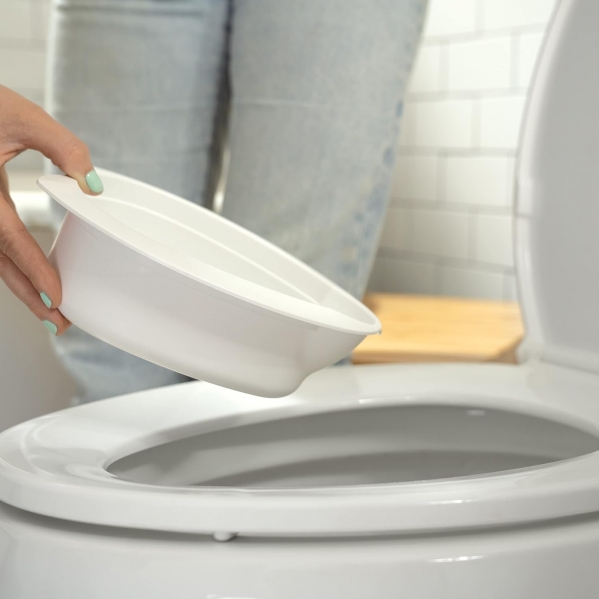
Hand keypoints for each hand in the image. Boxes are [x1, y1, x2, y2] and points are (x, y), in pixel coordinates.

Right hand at [0, 85, 102, 334]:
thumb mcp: (22, 116)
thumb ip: (63, 147)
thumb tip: (93, 186)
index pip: (9, 239)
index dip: (34, 269)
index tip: (58, 296)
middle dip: (28, 295)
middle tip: (58, 323)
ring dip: (20, 286)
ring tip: (50, 312)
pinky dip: (13, 265)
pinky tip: (31, 276)